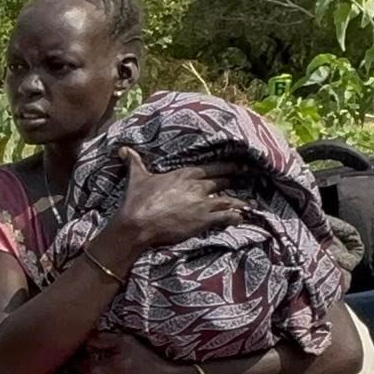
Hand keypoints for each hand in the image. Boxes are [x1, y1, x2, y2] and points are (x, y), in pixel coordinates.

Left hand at [69, 331, 193, 373]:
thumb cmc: (147, 360)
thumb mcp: (124, 341)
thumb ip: (100, 338)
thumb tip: (84, 338)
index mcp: (94, 370)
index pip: (69, 362)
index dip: (67, 353)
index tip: (68, 346)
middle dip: (67, 368)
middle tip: (69, 357)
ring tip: (80, 368)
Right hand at [102, 145, 245, 255]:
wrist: (137, 224)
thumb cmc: (137, 201)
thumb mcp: (136, 177)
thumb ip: (134, 162)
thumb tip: (122, 149)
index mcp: (184, 174)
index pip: (211, 167)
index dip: (226, 166)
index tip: (238, 164)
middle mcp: (197, 186)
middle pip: (223, 180)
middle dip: (235, 178)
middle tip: (248, 177)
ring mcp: (203, 203)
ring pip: (229, 199)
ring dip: (240, 201)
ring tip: (251, 203)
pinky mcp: (204, 220)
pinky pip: (227, 217)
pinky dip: (237, 217)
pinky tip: (243, 218)